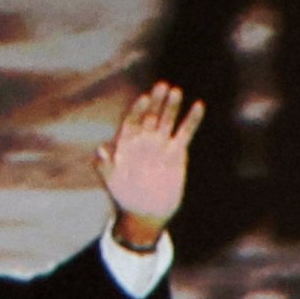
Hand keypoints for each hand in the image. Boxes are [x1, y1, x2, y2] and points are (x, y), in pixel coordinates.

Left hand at [94, 82, 203, 244]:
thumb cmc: (124, 196)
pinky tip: (198, 106)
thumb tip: (100, 150)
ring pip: (167, 120)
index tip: (144, 99)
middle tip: (162, 86)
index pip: (132, 122)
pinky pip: (185, 133)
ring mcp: (161, 143)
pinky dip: (192, 120)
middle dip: (156, 102)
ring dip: (172, 106)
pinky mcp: (177, 151)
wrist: (145, 212)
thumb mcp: (112, 181)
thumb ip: (105, 165)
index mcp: (127, 143)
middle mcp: (144, 139)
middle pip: (151, 116)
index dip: (138, 111)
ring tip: (176, 92)